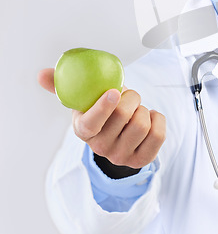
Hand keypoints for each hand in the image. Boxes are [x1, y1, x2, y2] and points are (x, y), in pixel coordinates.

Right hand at [38, 68, 165, 169]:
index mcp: (84, 130)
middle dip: (131, 97)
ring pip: (142, 125)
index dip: (103, 108)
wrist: (119, 135)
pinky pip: (158, 135)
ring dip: (143, 109)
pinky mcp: (141, 160)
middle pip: (124, 115)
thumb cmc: (101, 111)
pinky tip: (149, 117)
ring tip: (136, 110)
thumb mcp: (82, 99)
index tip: (113, 92)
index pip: (92, 123)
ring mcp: (121, 156)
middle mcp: (101, 147)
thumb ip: (62, 85)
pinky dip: (158, 119)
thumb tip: (42, 74)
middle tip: (127, 96)